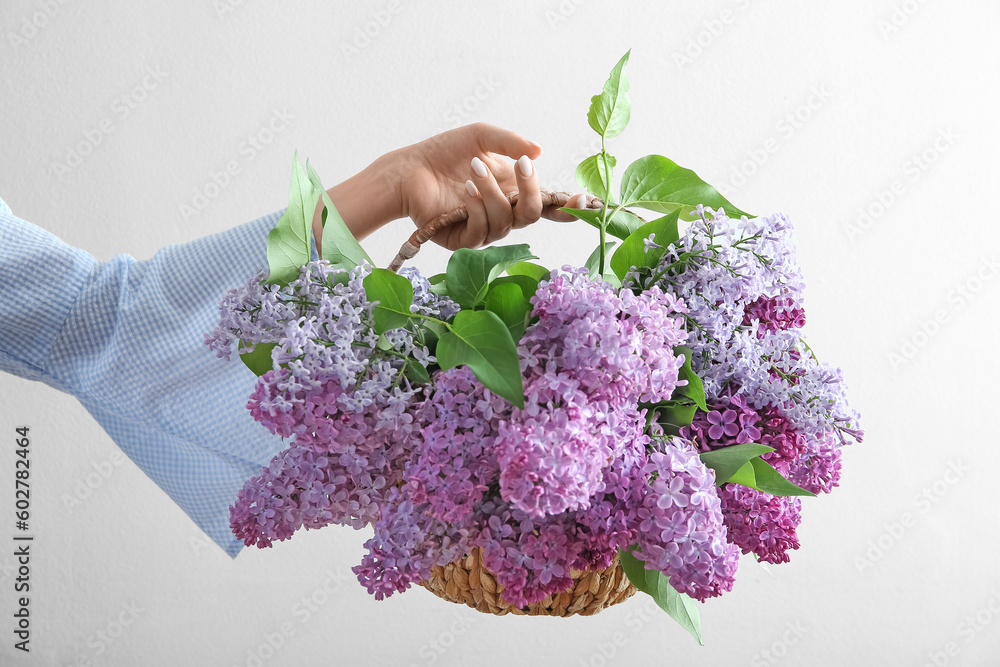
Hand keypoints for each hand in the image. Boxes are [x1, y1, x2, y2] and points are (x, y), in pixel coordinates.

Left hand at [388, 122, 584, 249]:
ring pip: (506, 221)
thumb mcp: (481, 137)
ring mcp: (484, 230)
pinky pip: (481, 231)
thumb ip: (511, 142)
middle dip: (532, 190)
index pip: (547, 205)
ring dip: (493, 192)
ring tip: (474, 168)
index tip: (583, 200)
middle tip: (523, 165)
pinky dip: (477, 207)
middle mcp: (503, 214)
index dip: (568, 207)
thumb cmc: (444, 153)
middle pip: (533, 215)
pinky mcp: (463, 241)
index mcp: (514, 192)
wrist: (410, 169)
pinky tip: (466, 188)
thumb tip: (539, 152)